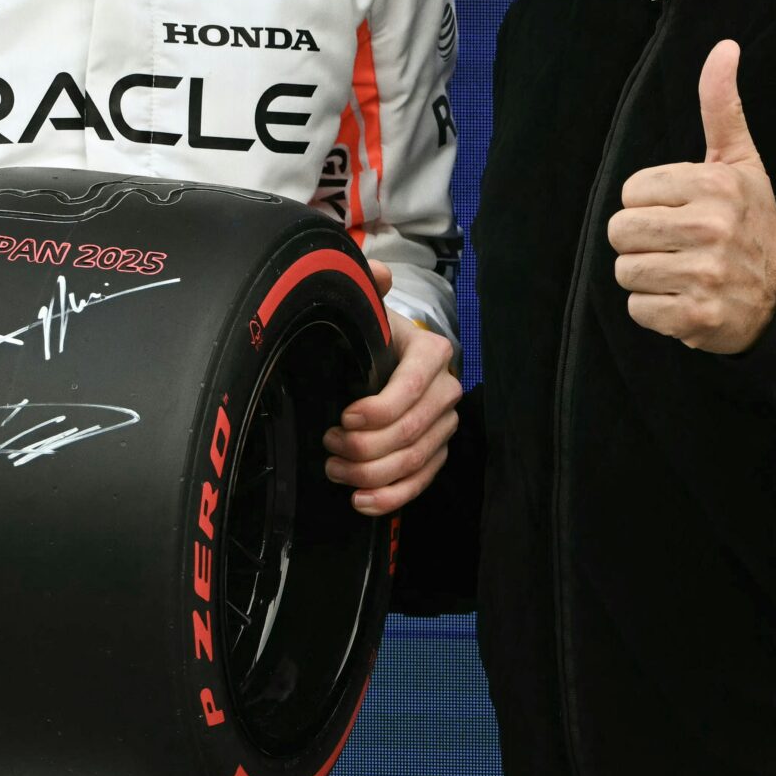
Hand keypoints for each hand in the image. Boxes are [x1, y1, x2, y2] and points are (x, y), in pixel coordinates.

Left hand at [323, 260, 462, 514]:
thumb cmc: (373, 336)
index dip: (377, 410)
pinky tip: (361, 501)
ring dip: (370, 474)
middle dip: (365, 447)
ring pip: (415, 460)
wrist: (387, 356)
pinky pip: (422, 482)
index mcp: (431, 352)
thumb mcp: (369, 310)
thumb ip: (370, 288)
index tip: (342, 417)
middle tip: (329, 445)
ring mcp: (445, 424)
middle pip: (411, 431)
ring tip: (334, 470)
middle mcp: (447, 389)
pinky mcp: (438, 452)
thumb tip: (378, 273)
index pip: (410, 388)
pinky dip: (392, 498)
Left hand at [608, 39, 775, 354]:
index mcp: (714, 185)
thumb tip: (724, 47)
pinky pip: (638, 309)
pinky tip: (685, 299)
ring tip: (681, 272)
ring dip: (647, 276)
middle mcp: (710, 228)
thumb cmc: (751, 221)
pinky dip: (655, 310)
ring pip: (625, 270)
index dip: (650, 203)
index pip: (631, 191)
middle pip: (620, 231)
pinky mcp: (697, 317)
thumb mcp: (740, 161)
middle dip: (642, 240)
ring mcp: (704, 275)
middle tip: (677, 245)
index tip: (682, 211)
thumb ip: (721, 106)